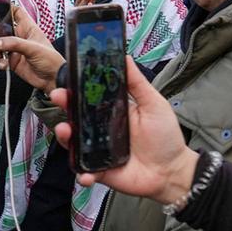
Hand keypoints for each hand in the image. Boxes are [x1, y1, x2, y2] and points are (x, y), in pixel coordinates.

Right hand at [0, 5, 63, 93]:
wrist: (53, 80)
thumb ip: (13, 44)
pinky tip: (5, 64)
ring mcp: (16, 50)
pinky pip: (0, 59)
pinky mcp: (12, 61)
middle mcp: (21, 38)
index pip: (16, 13)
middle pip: (3, 29)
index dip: (7, 8)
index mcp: (29, 29)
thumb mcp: (33, 48)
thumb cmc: (52, 61)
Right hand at [49, 57, 198, 204]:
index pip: (86, 98)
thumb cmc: (165, 137)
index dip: (73, 90)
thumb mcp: (153, 104)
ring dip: (65, 137)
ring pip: (73, 143)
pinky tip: (84, 173)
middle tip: (58, 98)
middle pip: (74, 117)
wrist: (172, 171)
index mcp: (110, 112)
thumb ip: (138, 83)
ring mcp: (96, 151)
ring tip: (66, 131)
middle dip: (63, 107)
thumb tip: (125, 57)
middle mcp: (99, 130)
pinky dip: (81, 174)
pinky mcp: (99, 171)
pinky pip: (84, 171)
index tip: (65, 82)